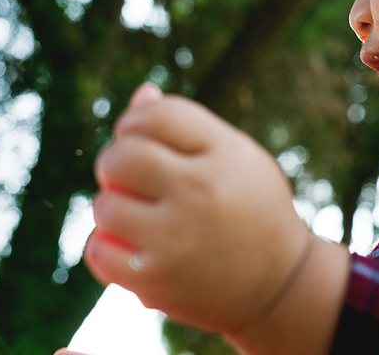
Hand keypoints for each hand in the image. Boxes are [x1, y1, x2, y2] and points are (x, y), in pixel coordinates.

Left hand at [84, 83, 310, 336]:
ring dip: (111, 208)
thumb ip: (189, 128)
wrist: (279, 283)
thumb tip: (142, 94)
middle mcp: (202, 190)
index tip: (138, 137)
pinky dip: (105, 249)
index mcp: (225, 154)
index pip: (158, 115)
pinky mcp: (158, 278)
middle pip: (123, 156)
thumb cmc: (250, 208)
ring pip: (105, 205)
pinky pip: (99, 252)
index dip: (136, 121)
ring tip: (134, 215)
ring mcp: (178, 236)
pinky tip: (127, 246)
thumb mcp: (236, 158)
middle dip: (114, 162)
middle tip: (126, 176)